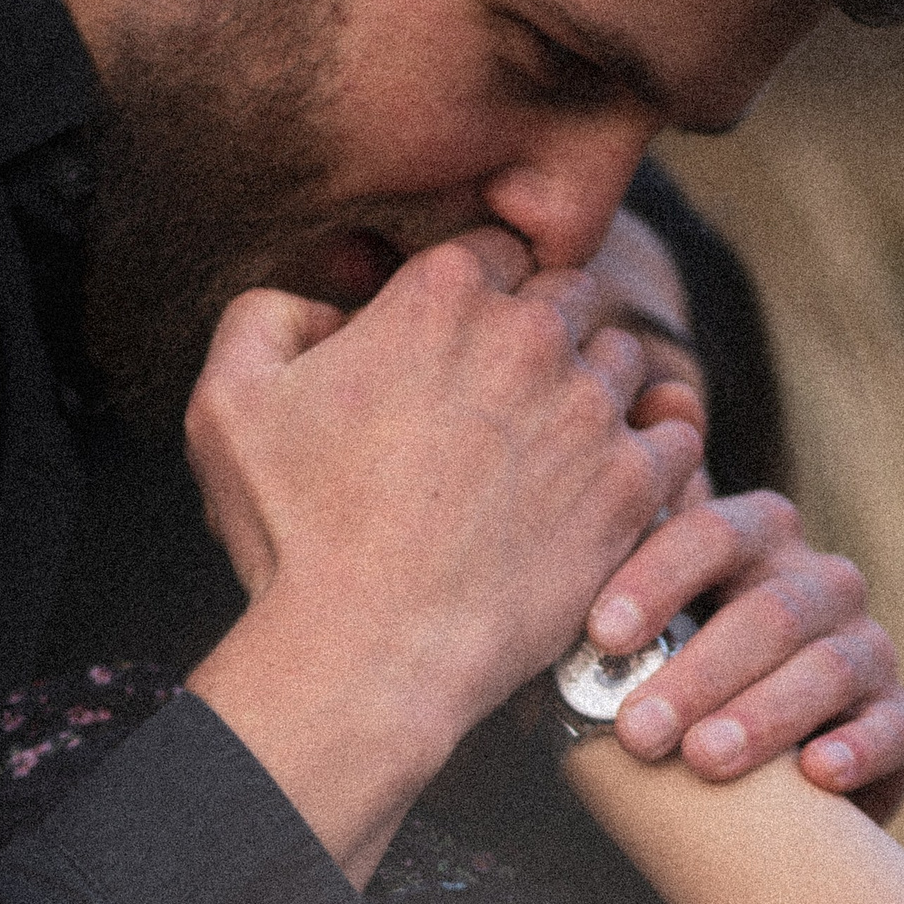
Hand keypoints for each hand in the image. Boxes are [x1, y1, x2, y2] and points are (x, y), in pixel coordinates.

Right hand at [184, 228, 703, 880]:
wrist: (366, 654)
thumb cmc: (292, 536)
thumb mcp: (227, 404)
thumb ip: (269, 314)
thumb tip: (326, 305)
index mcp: (441, 294)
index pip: (495, 249)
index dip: (481, 292)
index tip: (464, 344)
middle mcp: (529, 333)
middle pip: (570, 293)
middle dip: (546, 331)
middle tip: (511, 395)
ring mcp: (590, 408)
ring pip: (625, 358)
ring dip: (597, 387)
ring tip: (556, 444)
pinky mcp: (632, 485)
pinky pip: (676, 433)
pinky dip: (652, 449)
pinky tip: (612, 478)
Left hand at [585, 489, 903, 820]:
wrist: (757, 774)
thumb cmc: (671, 686)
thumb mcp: (634, 640)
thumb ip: (597, 607)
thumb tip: (521, 592)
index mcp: (750, 539)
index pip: (709, 532)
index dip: (657, 578)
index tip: (601, 637)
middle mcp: (818, 581)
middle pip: (768, 610)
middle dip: (698, 672)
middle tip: (636, 731)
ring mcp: (867, 645)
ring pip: (828, 666)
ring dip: (764, 714)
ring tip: (704, 760)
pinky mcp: (901, 716)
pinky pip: (894, 724)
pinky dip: (857, 747)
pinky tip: (815, 774)